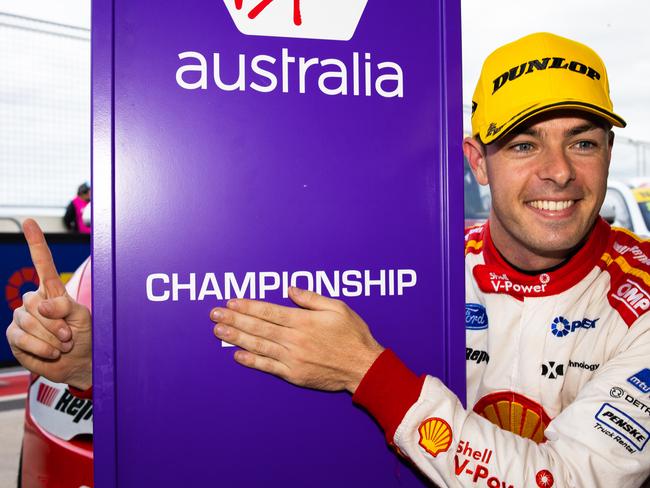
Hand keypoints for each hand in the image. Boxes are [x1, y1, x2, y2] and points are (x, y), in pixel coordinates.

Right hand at [5, 219, 91, 389]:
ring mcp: (22, 318)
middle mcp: (35, 301)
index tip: (30, 223)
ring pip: (28, 321)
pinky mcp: (15, 337)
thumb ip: (64, 306)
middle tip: (69, 334)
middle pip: (34, 302)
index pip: (43, 264)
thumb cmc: (85, 336)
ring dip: (50, 337)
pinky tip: (52, 352)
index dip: (36, 243)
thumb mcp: (82, 317)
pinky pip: (21, 338)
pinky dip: (41, 348)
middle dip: (55, 322)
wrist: (79, 362)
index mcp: (53, 291)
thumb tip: (40, 305)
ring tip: (62, 344)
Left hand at [210, 287, 383, 392]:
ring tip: (219, 331)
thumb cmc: (353, 335)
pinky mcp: (294, 374)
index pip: (268, 311)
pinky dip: (251, 361)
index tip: (231, 302)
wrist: (364, 367)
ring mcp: (292, 358)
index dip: (247, 307)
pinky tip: (237, 355)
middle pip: (258, 327)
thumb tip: (289, 289)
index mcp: (303, 321)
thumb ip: (311, 298)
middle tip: (215, 314)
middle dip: (234, 320)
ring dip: (236, 338)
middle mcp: (294, 339)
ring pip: (259, 345)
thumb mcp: (337, 307)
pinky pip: (268, 366)